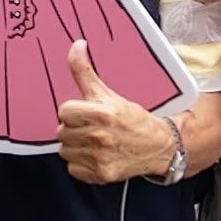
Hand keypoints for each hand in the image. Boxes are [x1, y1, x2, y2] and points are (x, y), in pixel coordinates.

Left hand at [55, 41, 181, 184]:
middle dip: (74, 128)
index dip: (72, 110)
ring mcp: (100, 158)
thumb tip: (76, 45)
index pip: (64, 111)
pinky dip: (81, 164)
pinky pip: (73, 169)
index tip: (85, 112)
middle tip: (92, 126)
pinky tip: (95, 155)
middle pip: (62, 131)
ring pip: (65, 151)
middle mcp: (100, 137)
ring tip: (94, 141)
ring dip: (76, 146)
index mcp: (102, 114)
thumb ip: (85, 71)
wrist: (158, 146)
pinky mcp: (101, 175)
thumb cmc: (132, 119)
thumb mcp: (108, 93)